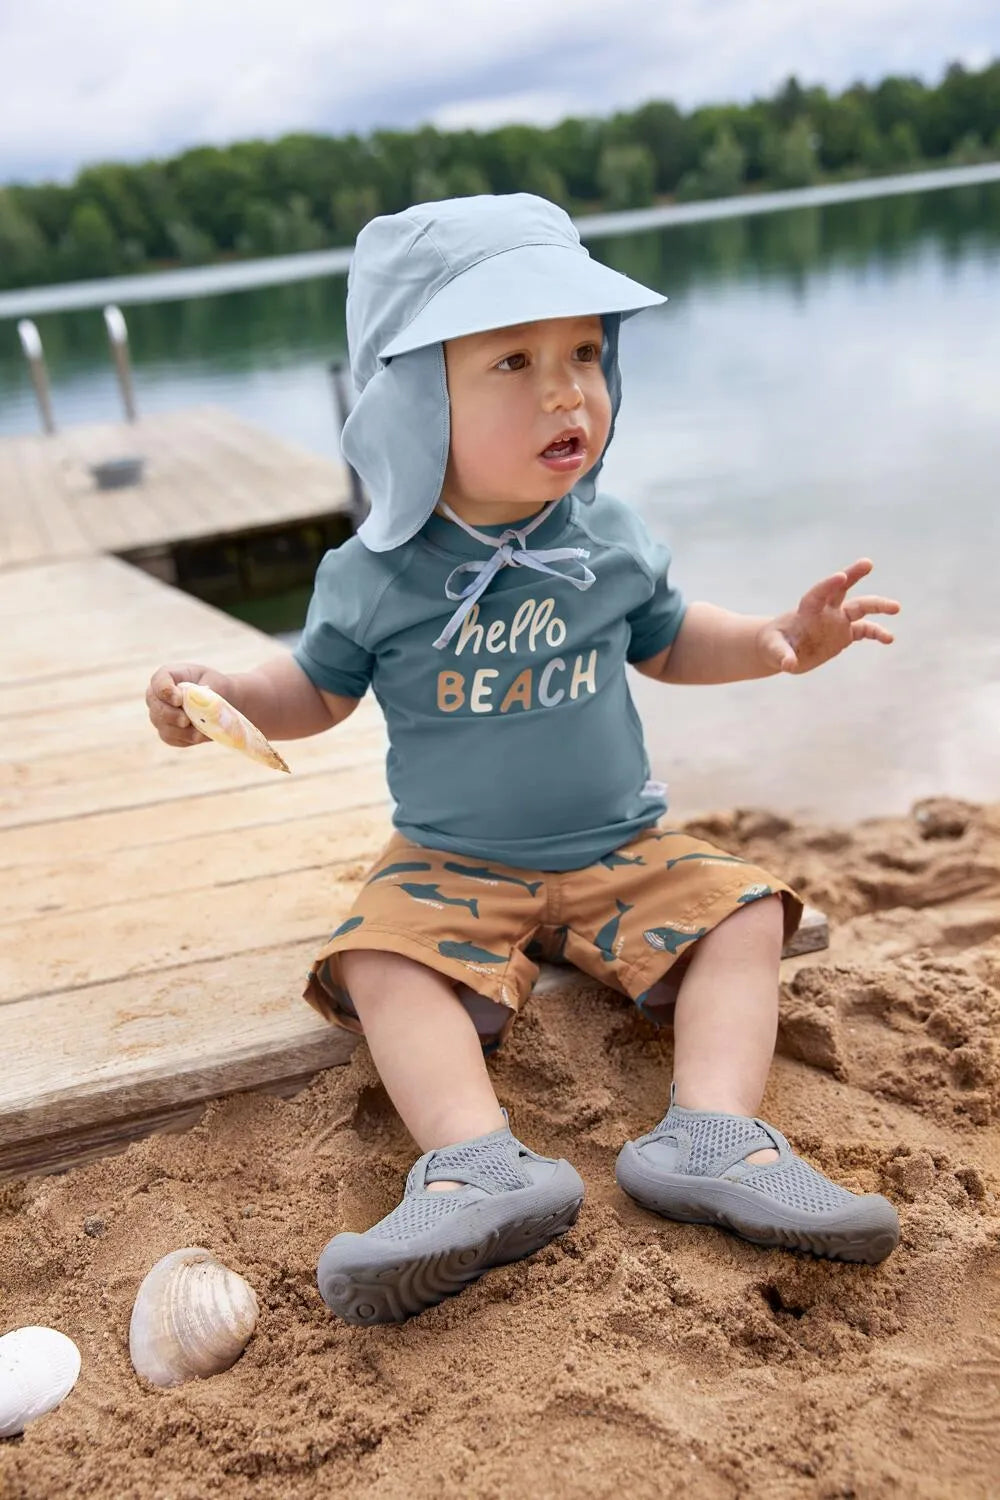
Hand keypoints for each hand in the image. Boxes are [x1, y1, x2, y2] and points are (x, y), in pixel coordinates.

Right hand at [146, 662, 234, 746]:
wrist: (219, 702)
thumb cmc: (215, 686)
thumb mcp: (215, 682)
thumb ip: (205, 692)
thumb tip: (201, 704)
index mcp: (167, 675)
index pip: (159, 682)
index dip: (166, 692)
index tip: (178, 700)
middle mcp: (157, 696)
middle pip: (157, 707)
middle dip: (172, 715)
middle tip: (186, 720)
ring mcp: (159, 715)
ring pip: (163, 726)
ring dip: (182, 731)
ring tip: (200, 732)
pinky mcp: (167, 732)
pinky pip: (172, 738)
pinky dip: (186, 738)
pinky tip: (200, 736)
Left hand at [755, 559, 899, 674]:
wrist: (781, 650)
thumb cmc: (773, 645)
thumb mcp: (773, 650)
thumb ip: (782, 655)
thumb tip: (788, 664)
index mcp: (806, 610)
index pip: (818, 594)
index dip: (828, 585)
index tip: (840, 576)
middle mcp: (825, 611)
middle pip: (842, 589)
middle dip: (853, 575)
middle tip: (868, 563)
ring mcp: (837, 620)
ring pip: (860, 608)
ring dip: (877, 606)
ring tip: (896, 608)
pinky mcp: (845, 634)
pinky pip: (865, 630)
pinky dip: (878, 633)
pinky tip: (889, 639)